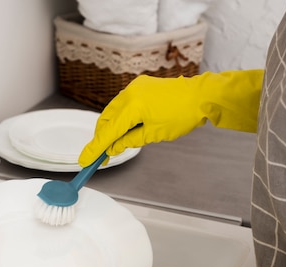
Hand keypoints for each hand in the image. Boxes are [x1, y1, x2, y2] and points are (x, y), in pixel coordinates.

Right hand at [79, 70, 263, 165]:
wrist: (200, 96)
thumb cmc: (182, 115)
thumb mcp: (153, 134)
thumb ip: (129, 141)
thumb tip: (113, 148)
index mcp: (132, 105)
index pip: (107, 132)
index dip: (95, 148)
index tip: (85, 161)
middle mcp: (129, 93)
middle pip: (105, 120)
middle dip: (101, 139)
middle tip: (101, 157)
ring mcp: (133, 87)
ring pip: (112, 112)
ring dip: (110, 128)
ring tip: (115, 145)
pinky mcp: (139, 86)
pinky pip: (122, 104)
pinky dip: (119, 118)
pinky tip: (123, 129)